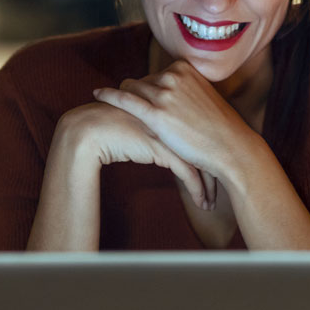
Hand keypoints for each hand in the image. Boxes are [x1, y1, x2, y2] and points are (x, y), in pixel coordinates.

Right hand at [57, 101, 216, 209]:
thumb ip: (161, 130)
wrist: (91, 128)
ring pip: (202, 160)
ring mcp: (171, 131)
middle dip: (215, 170)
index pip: (202, 133)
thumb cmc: (114, 127)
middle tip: (218, 189)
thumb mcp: (143, 124)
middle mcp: (177, 117)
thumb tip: (175, 146)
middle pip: (207, 145)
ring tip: (211, 201)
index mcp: (175, 107)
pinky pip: (189, 172)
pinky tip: (200, 202)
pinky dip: (197, 190)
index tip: (215, 171)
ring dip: (209, 184)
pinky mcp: (164, 148)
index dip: (210, 154)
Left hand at [91, 60, 258, 183]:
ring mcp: (165, 93)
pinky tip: (97, 94)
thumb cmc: (219, 127)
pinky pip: (125, 100)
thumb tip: (166, 90)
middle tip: (141, 115)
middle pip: (142, 81)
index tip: (152, 103)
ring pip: (132, 89)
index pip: (156, 74)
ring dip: (126, 101)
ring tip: (120, 113)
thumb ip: (184, 89)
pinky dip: (109, 95)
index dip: (151, 91)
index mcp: (185, 67)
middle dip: (139, 97)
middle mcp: (174, 75)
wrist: (231, 147)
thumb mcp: (203, 97)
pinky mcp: (157, 114)